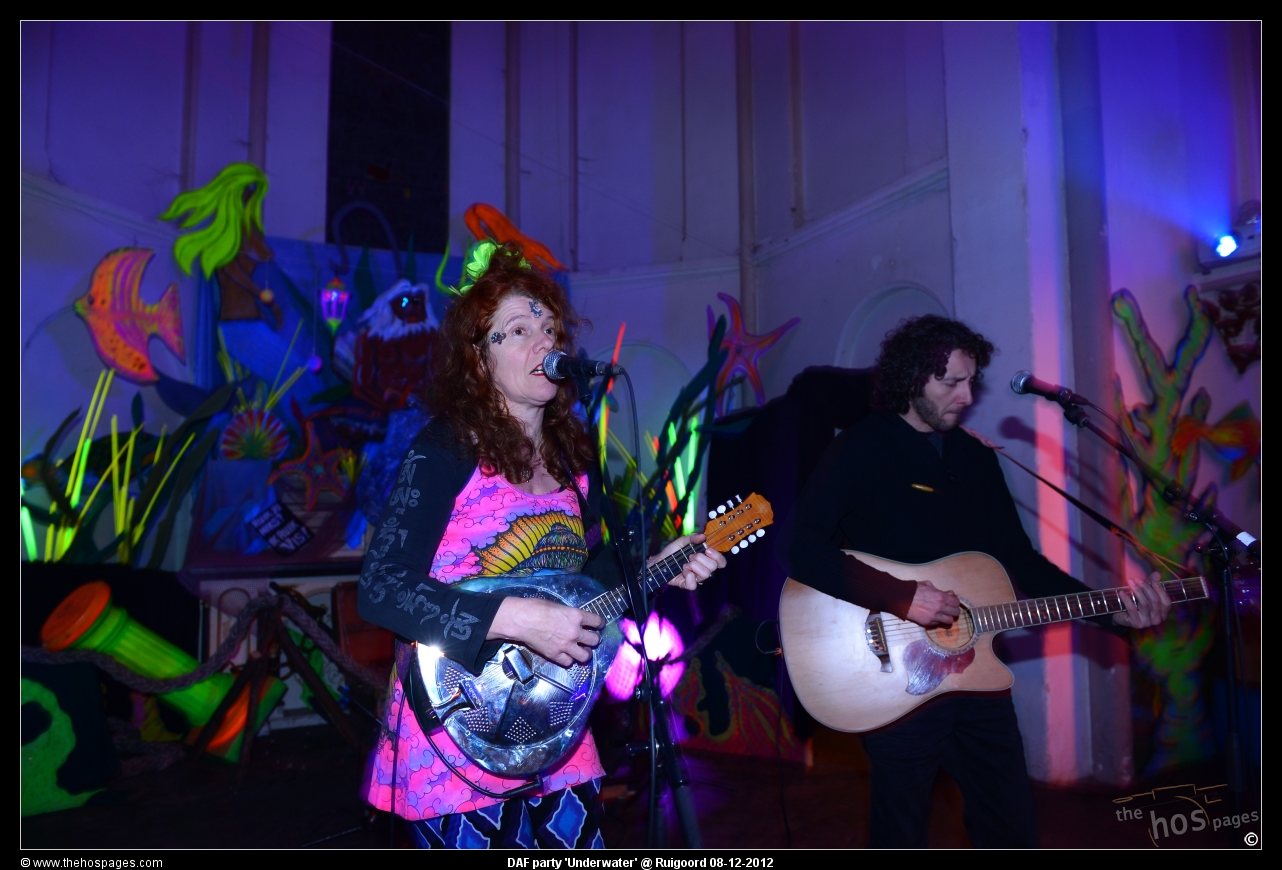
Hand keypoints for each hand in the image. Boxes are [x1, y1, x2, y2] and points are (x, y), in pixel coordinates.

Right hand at [488, 597, 603, 667]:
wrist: (521, 620)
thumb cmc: (536, 608)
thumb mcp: (558, 606)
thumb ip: (570, 615)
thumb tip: (574, 619)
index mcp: (576, 616)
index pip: (597, 622)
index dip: (599, 624)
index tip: (598, 626)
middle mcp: (575, 632)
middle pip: (595, 640)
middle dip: (593, 639)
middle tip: (588, 639)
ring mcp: (566, 646)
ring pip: (586, 656)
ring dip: (585, 653)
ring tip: (581, 650)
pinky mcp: (555, 655)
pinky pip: (569, 663)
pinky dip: (568, 659)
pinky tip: (566, 655)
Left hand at [653, 533, 727, 591]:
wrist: (659, 561)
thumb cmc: (672, 552)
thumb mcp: (682, 541)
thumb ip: (693, 538)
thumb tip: (703, 536)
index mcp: (705, 559)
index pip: (721, 562)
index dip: (718, 556)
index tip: (707, 550)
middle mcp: (703, 569)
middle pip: (713, 567)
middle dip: (701, 558)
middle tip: (690, 556)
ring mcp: (696, 578)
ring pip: (705, 575)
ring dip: (693, 566)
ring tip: (685, 564)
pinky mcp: (688, 584)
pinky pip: (693, 585)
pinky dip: (688, 577)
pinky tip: (683, 572)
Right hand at [906, 581, 959, 626]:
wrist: (901, 598)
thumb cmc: (914, 590)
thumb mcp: (928, 585)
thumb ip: (939, 590)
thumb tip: (948, 593)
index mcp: (941, 597)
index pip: (956, 602)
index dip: (955, 602)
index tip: (952, 602)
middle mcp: (940, 608)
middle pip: (956, 613)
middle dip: (953, 610)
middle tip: (949, 609)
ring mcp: (934, 617)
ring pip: (949, 621)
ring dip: (947, 618)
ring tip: (943, 615)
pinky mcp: (928, 623)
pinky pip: (938, 624)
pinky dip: (938, 621)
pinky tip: (934, 617)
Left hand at [1113, 571, 1171, 628]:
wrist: (1121, 615)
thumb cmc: (1135, 603)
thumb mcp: (1144, 592)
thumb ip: (1152, 584)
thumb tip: (1157, 574)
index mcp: (1163, 613)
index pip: (1166, 602)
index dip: (1160, 590)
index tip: (1152, 580)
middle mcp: (1157, 619)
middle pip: (1155, 601)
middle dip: (1146, 588)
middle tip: (1136, 579)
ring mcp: (1147, 623)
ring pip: (1145, 604)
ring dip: (1137, 591)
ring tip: (1130, 582)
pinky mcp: (1136, 624)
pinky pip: (1132, 608)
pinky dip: (1126, 599)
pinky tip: (1121, 592)